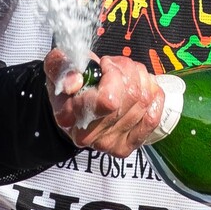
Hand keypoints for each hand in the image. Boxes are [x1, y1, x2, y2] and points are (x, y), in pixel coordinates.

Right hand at [45, 49, 167, 157]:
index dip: (113, 74)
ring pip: (144, 101)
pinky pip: (153, 118)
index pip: (107, 100)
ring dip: (141, 77)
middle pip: (131, 95)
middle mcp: (89, 136)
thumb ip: (60, 66)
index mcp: (68, 116)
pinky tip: (143, 86)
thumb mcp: (56, 67)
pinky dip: (153, 95)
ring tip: (127, 73)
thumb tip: (75, 81)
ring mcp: (111, 143)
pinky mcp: (128, 145)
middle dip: (128, 69)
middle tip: (116, 65)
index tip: (104, 64)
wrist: (73, 110)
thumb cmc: (68, 87)